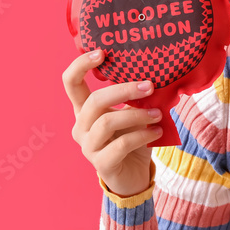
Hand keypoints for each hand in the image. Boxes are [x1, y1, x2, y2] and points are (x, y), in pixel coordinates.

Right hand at [62, 49, 160, 196]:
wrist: (135, 176)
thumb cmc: (133, 140)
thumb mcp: (133, 115)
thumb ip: (135, 100)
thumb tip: (153, 78)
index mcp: (85, 111)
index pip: (70, 83)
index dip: (80, 65)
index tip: (102, 53)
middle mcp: (81, 127)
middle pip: (94, 100)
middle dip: (124, 90)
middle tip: (150, 86)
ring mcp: (88, 147)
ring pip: (107, 122)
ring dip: (137, 115)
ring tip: (158, 114)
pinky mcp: (101, 164)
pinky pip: (120, 144)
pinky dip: (142, 135)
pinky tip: (156, 132)